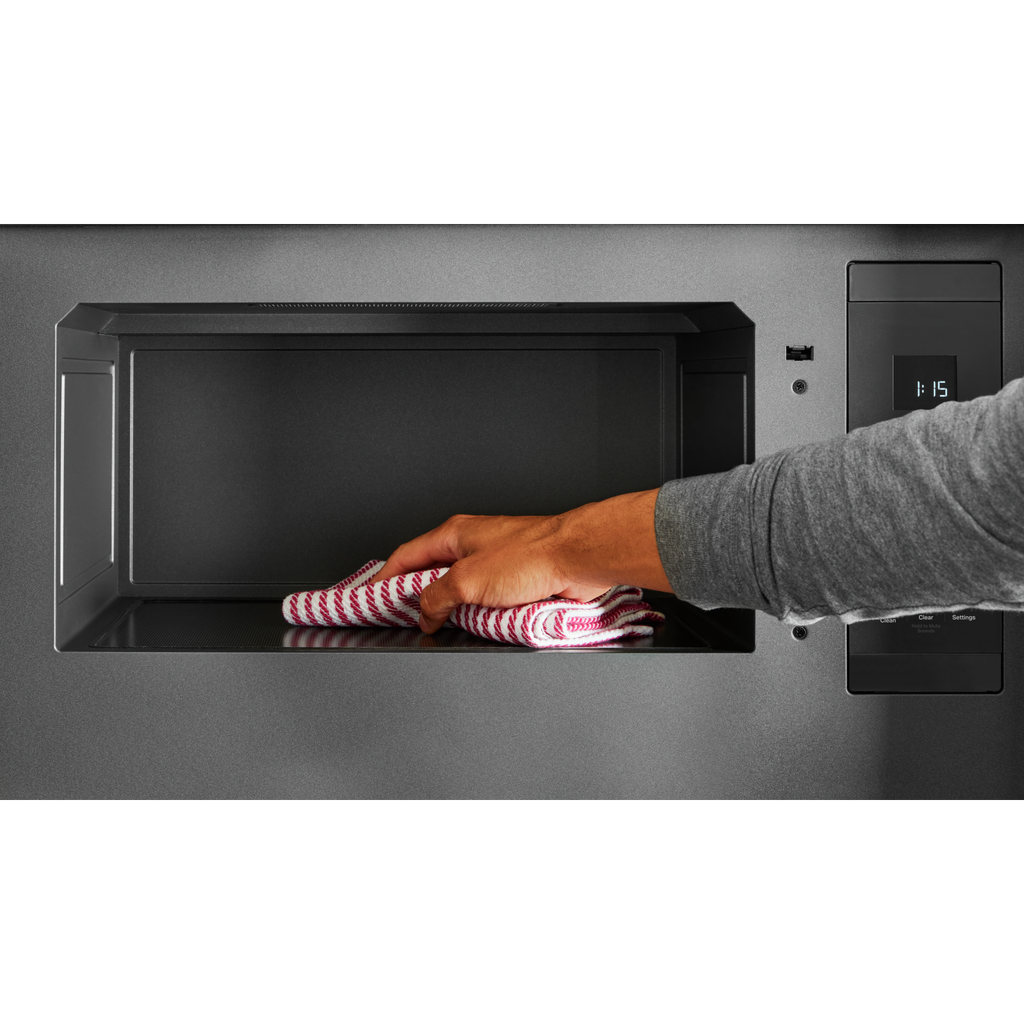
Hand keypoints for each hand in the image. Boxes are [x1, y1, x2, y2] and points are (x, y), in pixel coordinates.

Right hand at [365, 513, 611, 633]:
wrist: (578, 557)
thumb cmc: (532, 554)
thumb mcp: (467, 580)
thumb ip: (436, 597)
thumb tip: (425, 613)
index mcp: (454, 533)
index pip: (406, 556)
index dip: (385, 577)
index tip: (371, 596)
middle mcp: (474, 544)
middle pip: (433, 573)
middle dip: (419, 597)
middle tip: (406, 619)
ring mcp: (496, 561)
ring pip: (462, 590)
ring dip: (454, 609)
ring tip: (446, 626)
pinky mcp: (517, 579)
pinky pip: (488, 600)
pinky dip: (479, 614)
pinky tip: (479, 626)